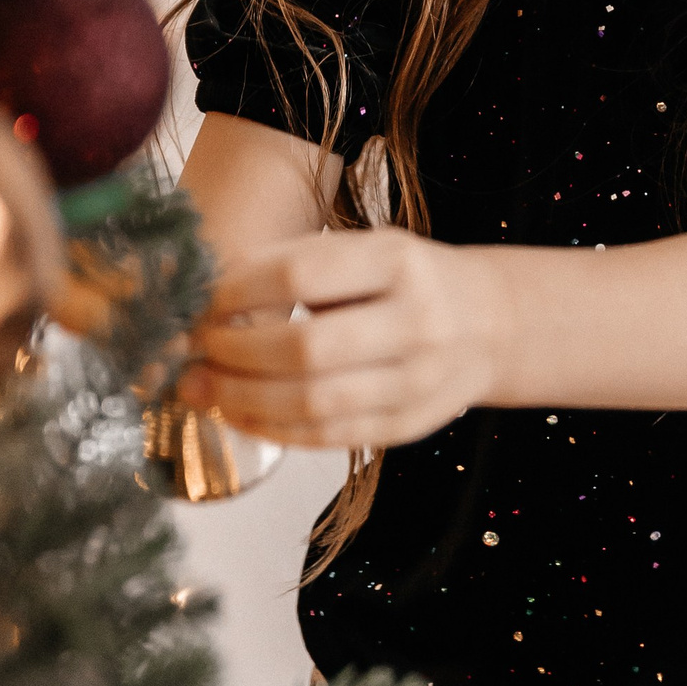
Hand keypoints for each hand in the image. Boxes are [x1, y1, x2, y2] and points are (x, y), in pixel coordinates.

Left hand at [177, 230, 506, 448]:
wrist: (490, 324)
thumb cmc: (410, 279)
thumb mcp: (370, 248)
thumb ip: (303, 266)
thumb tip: (213, 295)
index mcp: (398, 261)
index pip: (301, 276)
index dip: (239, 291)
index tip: (202, 300)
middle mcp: (413, 321)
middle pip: (305, 348)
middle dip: (235, 353)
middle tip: (196, 349)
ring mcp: (416, 381)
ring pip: (313, 403)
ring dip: (243, 400)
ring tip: (202, 388)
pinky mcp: (407, 427)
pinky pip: (328, 437)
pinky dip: (273, 429)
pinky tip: (240, 415)